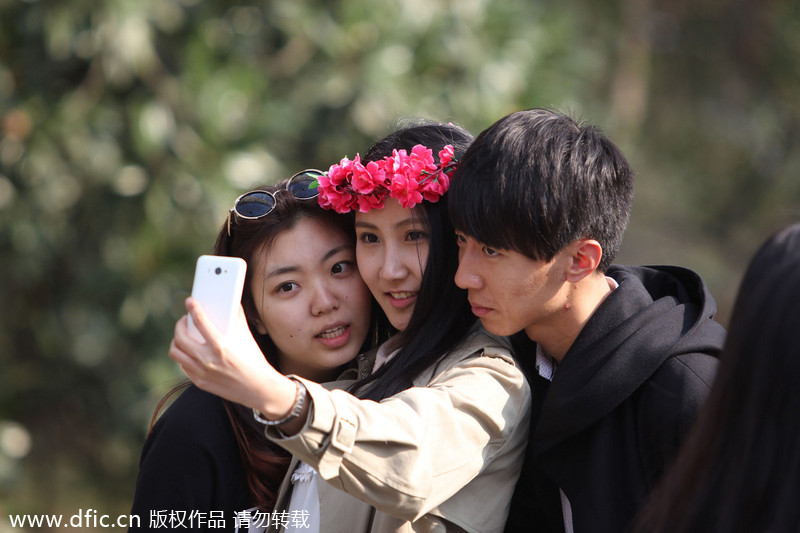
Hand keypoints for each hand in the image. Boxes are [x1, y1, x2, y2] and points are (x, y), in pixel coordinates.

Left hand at [169, 298, 296, 417]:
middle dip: (180, 325)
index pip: (200, 322)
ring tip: (183, 337)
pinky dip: (184, 356)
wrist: (259, 388)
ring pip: (176, 353)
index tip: (190, 301)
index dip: (193, 308)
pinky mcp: (200, 382)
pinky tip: (190, 352)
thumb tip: (233, 303)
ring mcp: (202, 372)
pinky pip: (183, 366)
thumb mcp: (247, 337)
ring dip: (177, 341)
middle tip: (185, 321)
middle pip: (180, 338)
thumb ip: (238, 318)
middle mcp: (208, 360)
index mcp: (221, 345)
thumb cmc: (254, 361)